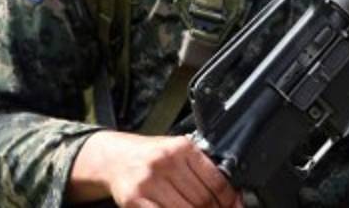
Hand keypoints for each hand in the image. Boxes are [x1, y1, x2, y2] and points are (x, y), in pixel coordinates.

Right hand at [69, 132, 240, 206]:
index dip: (230, 200)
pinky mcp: (135, 199)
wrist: (114, 158)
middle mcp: (165, 161)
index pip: (216, 180)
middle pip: (203, 200)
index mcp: (181, 147)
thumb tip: (233, 196)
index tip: (234, 206)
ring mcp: (149, 181)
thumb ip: (200, 169)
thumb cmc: (149, 157)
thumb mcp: (176, 152)